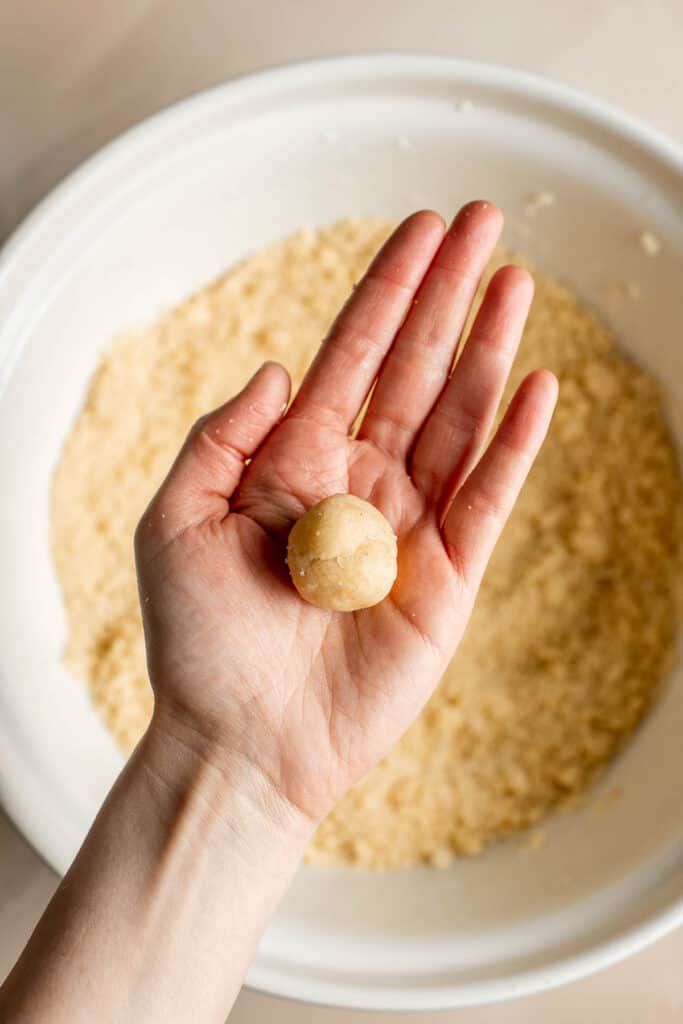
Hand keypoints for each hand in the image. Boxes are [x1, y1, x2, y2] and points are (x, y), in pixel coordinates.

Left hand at [135, 202, 556, 824]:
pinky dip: (514, 442)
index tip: (422, 229)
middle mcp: (358, 483)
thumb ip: (223, 438)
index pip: (351, 356)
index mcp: (296, 463)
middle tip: (486, 222)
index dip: (388, 290)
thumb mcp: (176, 523)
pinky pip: (488, 496)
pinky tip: (537, 385)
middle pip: (414, 368)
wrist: (242, 744)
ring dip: (489, 348)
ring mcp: (408, 527)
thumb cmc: (200, 643)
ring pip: (458, 417)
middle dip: (448, 293)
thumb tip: (280, 369)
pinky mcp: (448, 577)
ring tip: (518, 279)